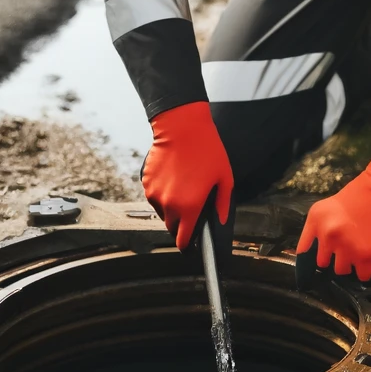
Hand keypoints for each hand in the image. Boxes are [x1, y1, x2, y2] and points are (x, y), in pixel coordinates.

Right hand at [141, 101, 233, 250]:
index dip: (188, 244)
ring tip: (183, 187)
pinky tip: (173, 177)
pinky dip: (162, 192)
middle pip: (172, 227)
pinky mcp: (146, 182)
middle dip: (181, 223)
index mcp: (190, 207)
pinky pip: (154, 196)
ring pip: (162, 212)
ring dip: (170, 207)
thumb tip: (220, 220)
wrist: (182, 127)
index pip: (183, 239)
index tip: (191, 244)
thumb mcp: (224, 177)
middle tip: (192, 207)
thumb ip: (222, 203)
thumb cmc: (206, 149)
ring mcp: (154, 194)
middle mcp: (169, 204)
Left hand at [295, 161, 370, 285]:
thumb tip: (324, 249)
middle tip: (345, 247)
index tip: (316, 261)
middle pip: (322, 262)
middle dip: (333, 256)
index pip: (303, 249)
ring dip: (349, 263)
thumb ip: (322, 225)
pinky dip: (366, 270)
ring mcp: (345, 247)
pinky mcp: (365, 256)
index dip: (310, 256)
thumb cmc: (361, 192)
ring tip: (359, 250)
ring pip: (341, 270)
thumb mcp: (331, 205)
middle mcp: (327, 235)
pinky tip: (370, 259)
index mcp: (316, 218)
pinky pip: (362, 275)